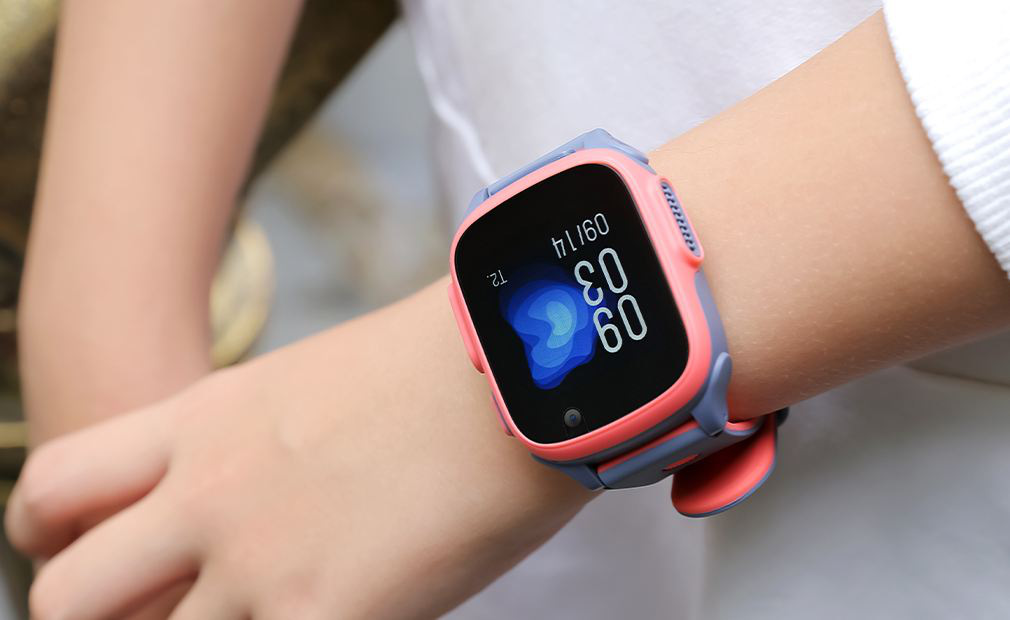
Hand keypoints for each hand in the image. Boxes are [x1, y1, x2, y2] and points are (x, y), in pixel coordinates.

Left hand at [7, 280, 590, 618]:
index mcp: (205, 421)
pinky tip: (341, 614)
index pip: (54, 488)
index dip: (48, 537)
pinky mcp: (324, 613)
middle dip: (93, 618)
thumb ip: (261, 442)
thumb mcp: (319, 381)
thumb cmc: (448, 361)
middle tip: (164, 610)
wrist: (526, 361)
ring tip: (265, 611)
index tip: (100, 556)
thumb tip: (270, 487)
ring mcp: (258, 562)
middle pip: (65, 595)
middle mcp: (208, 494)